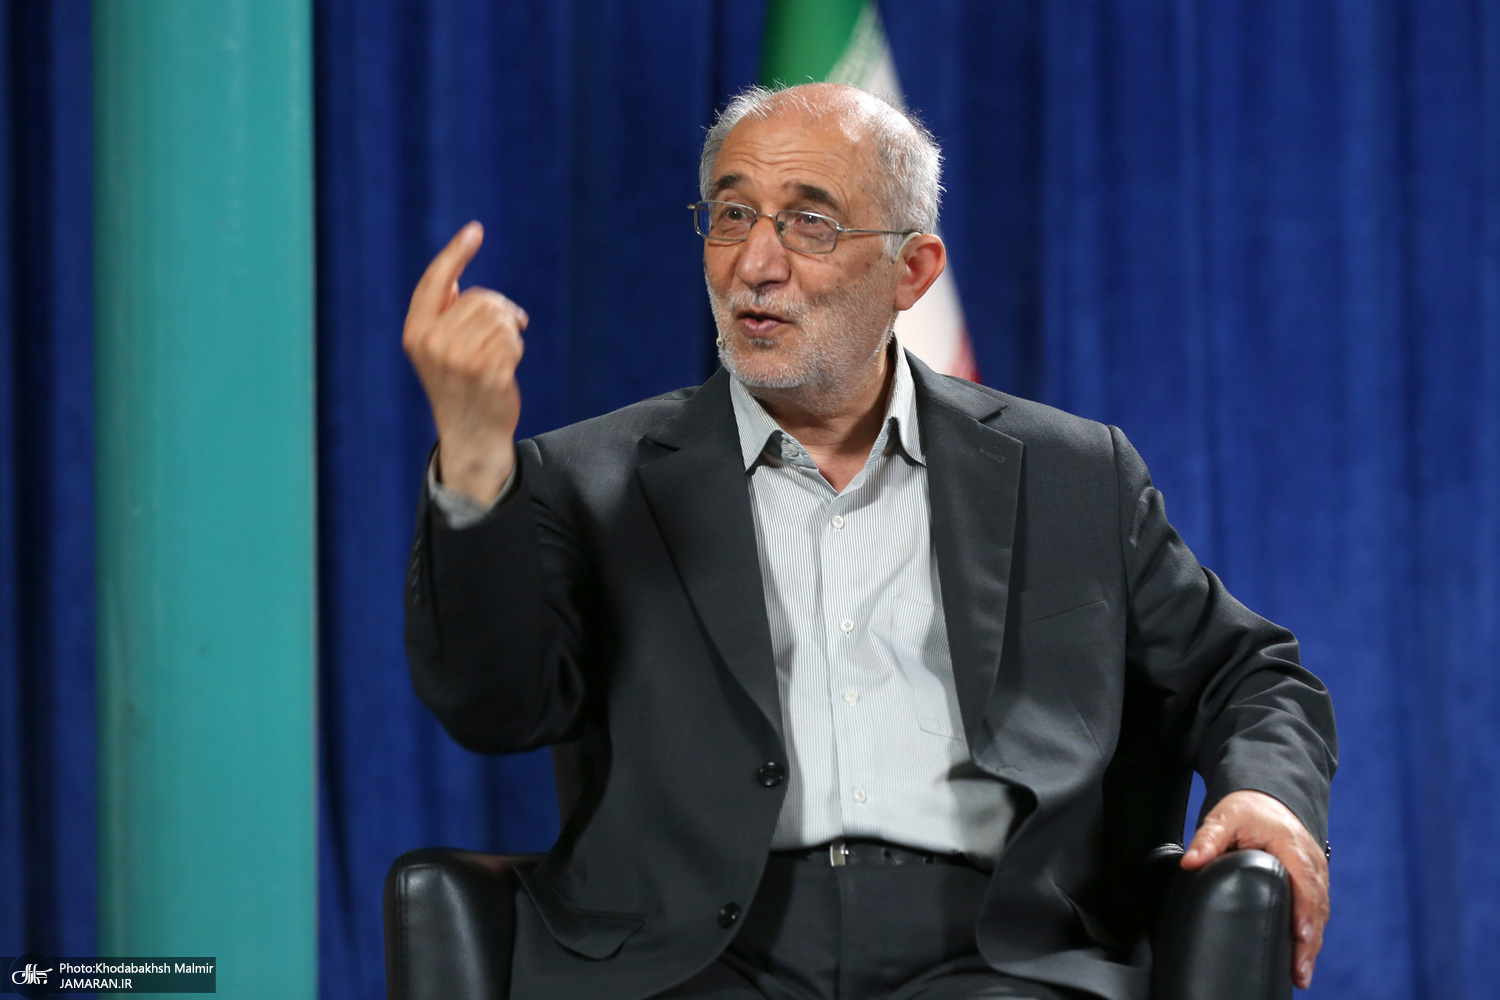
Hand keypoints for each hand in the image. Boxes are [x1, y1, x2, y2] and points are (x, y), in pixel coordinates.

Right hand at [402, 221, 528, 504]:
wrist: (471, 435)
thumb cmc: (459, 387)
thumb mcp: (439, 351)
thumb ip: (442, 317)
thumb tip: (455, 280)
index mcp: (416, 332)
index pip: (436, 282)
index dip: (455, 254)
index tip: (475, 230)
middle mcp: (432, 344)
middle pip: (479, 299)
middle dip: (499, 309)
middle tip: (510, 325)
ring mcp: (459, 360)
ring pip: (498, 317)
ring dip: (509, 330)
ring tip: (504, 349)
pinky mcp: (486, 372)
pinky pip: (511, 340)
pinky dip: (516, 348)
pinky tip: (508, 366)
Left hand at [1182, 789, 1329, 989]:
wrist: (1266, 795)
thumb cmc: (1245, 809)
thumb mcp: (1223, 818)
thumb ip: (1207, 839)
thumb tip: (1190, 862)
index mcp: (1292, 847)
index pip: (1304, 884)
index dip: (1304, 912)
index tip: (1300, 937)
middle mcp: (1310, 862)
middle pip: (1316, 907)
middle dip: (1309, 942)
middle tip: (1299, 972)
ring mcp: (1316, 872)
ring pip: (1320, 912)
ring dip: (1313, 944)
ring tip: (1301, 973)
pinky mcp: (1313, 880)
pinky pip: (1318, 909)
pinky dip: (1313, 932)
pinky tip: (1302, 954)